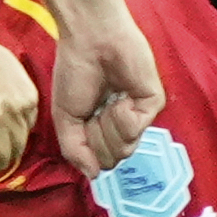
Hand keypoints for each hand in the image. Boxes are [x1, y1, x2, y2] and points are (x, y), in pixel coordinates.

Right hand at [51, 13, 165, 175]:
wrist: (89, 40)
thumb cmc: (74, 71)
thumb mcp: (64, 118)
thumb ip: (74, 151)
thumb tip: (93, 176)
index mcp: (100, 128)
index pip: (99, 161)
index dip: (87, 148)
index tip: (80, 122)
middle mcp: (121, 125)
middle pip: (113, 159)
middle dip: (97, 138)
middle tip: (94, 110)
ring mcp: (139, 115)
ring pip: (126, 149)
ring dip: (108, 127)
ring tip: (107, 101)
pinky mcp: (152, 104)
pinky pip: (137, 129)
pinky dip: (123, 116)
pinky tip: (120, 96)